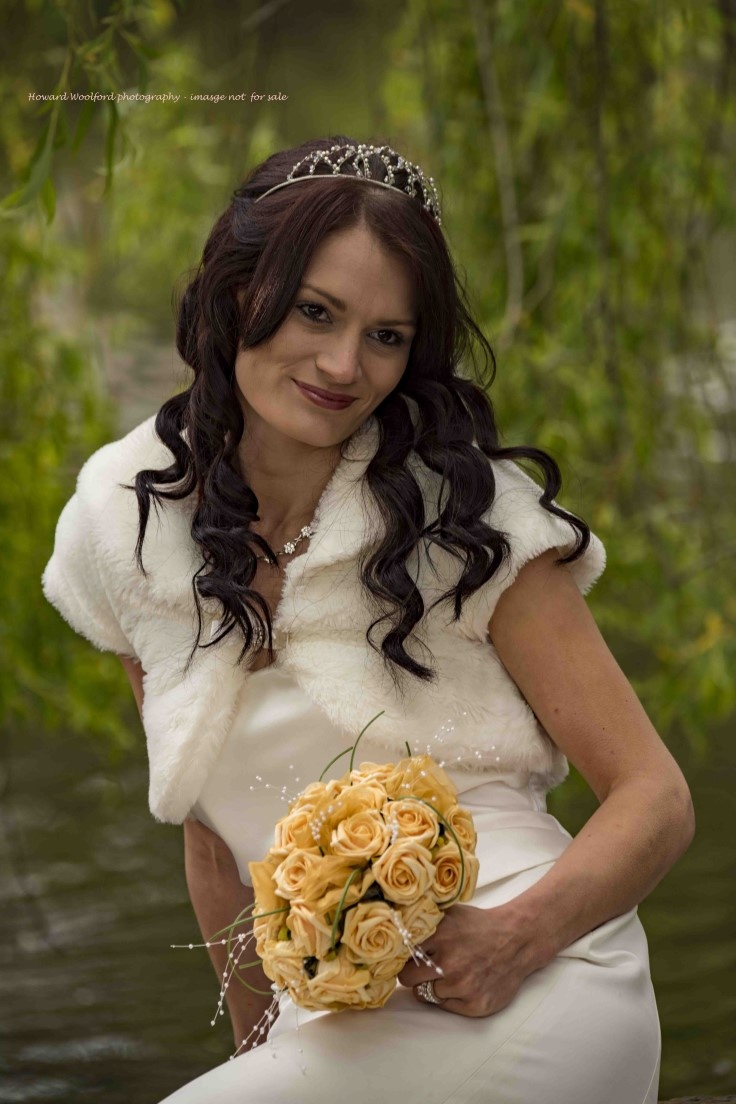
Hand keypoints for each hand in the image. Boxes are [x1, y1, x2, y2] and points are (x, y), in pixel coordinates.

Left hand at [396, 902, 547, 1017]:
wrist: (517, 939)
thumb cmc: (479, 926)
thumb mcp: (450, 914)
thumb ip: (423, 920)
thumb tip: (391, 924)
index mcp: (440, 935)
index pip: (400, 953)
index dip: (399, 955)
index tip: (399, 956)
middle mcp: (449, 963)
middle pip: (406, 978)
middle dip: (411, 973)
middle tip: (422, 966)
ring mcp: (462, 986)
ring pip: (424, 994)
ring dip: (431, 985)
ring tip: (448, 972)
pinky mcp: (474, 1005)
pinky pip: (444, 1006)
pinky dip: (448, 997)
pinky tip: (462, 983)